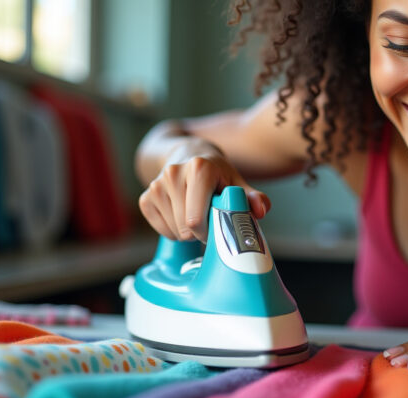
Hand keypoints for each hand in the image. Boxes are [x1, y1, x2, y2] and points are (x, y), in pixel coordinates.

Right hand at [138, 136, 269, 242]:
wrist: (188, 156)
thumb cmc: (217, 174)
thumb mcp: (237, 182)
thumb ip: (252, 197)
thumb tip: (262, 210)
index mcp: (199, 168)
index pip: (196, 219)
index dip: (209, 231)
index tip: (219, 226)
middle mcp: (173, 173)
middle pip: (185, 228)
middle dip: (200, 232)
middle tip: (209, 219)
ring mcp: (156, 185)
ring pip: (174, 231)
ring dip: (187, 232)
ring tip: (195, 214)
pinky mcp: (145, 197)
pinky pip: (161, 230)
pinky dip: (173, 231)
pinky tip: (181, 216)